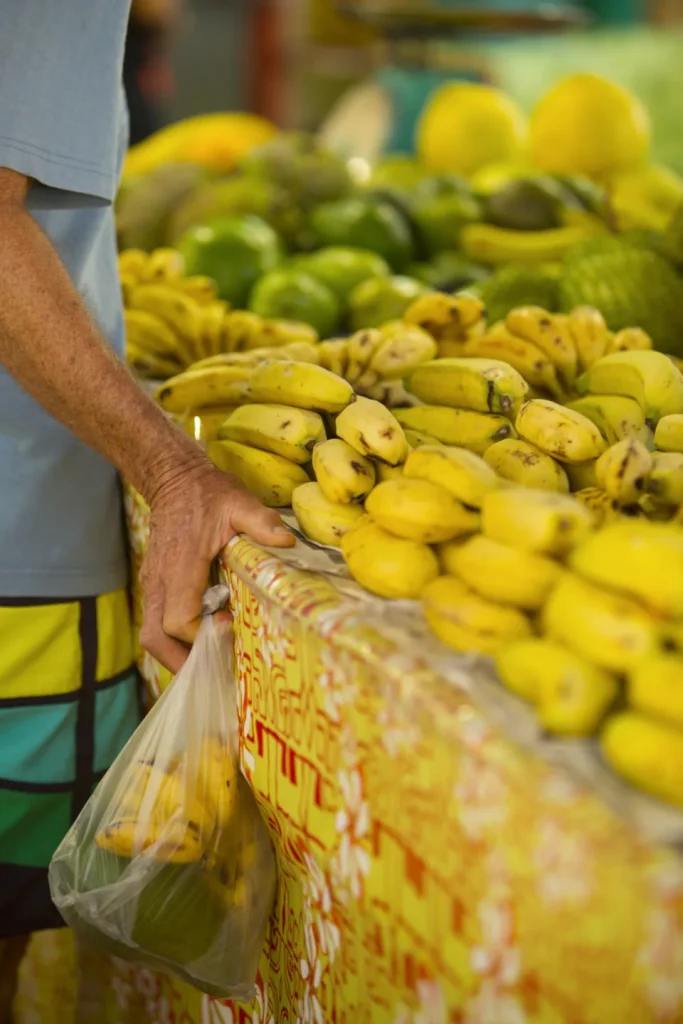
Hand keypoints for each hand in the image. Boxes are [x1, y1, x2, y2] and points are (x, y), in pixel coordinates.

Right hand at [139, 457, 293, 672]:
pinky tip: (202, 638)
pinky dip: (173, 640)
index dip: (202, 634)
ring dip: (176, 654)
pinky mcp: (154, 585)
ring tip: (210, 659)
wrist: (174, 480)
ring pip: (151, 634)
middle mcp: (159, 581)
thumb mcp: (239, 502)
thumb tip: (287, 542)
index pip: (179, 618)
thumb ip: (261, 522)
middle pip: (155, 638)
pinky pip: (155, 622)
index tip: (229, 625)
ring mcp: (152, 584)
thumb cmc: (208, 494)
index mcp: (179, 566)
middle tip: (216, 667)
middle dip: (182, 661)